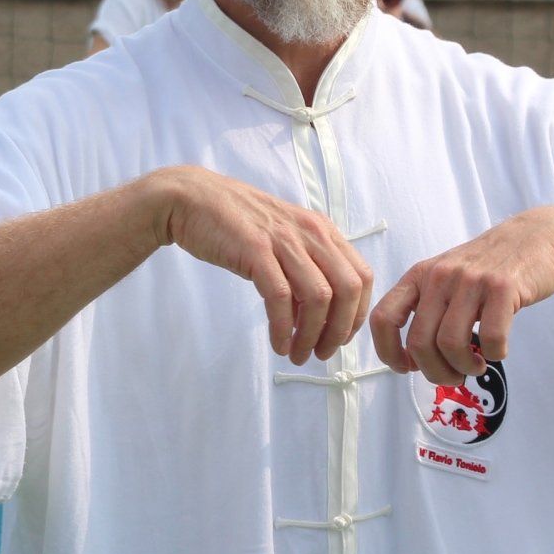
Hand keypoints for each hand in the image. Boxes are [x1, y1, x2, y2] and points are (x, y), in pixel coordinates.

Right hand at [152, 165, 373, 364]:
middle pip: (347, 290)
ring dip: (312, 335)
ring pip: (318, 297)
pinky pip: (280, 298)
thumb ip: (304, 268)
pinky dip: (283, 328)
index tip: (342, 337)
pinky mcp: (255, 250)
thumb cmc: (236, 222)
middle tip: (322, 353)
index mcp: (322, 230)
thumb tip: (316, 312)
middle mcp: (310, 233)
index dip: (358, 313)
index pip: (361, 276)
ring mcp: (283, 240)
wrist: (192, 199)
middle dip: (339, 330)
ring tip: (298, 355)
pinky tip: (278, 344)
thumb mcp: (283, 238)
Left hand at [370, 207, 553, 384]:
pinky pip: (491, 337)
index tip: (407, 368)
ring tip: (477, 365)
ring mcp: (470, 280)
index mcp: (419, 276)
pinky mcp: (503, 287)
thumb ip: (429, 310)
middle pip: (420, 342)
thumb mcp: (447, 278)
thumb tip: (416, 361)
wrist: (537, 237)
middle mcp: (439, 276)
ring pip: (451, 344)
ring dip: (464, 367)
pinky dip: (494, 355)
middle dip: (435, 372)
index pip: (383, 318)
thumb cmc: (489, 267)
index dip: (388, 352)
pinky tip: (498, 350)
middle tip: (454, 376)